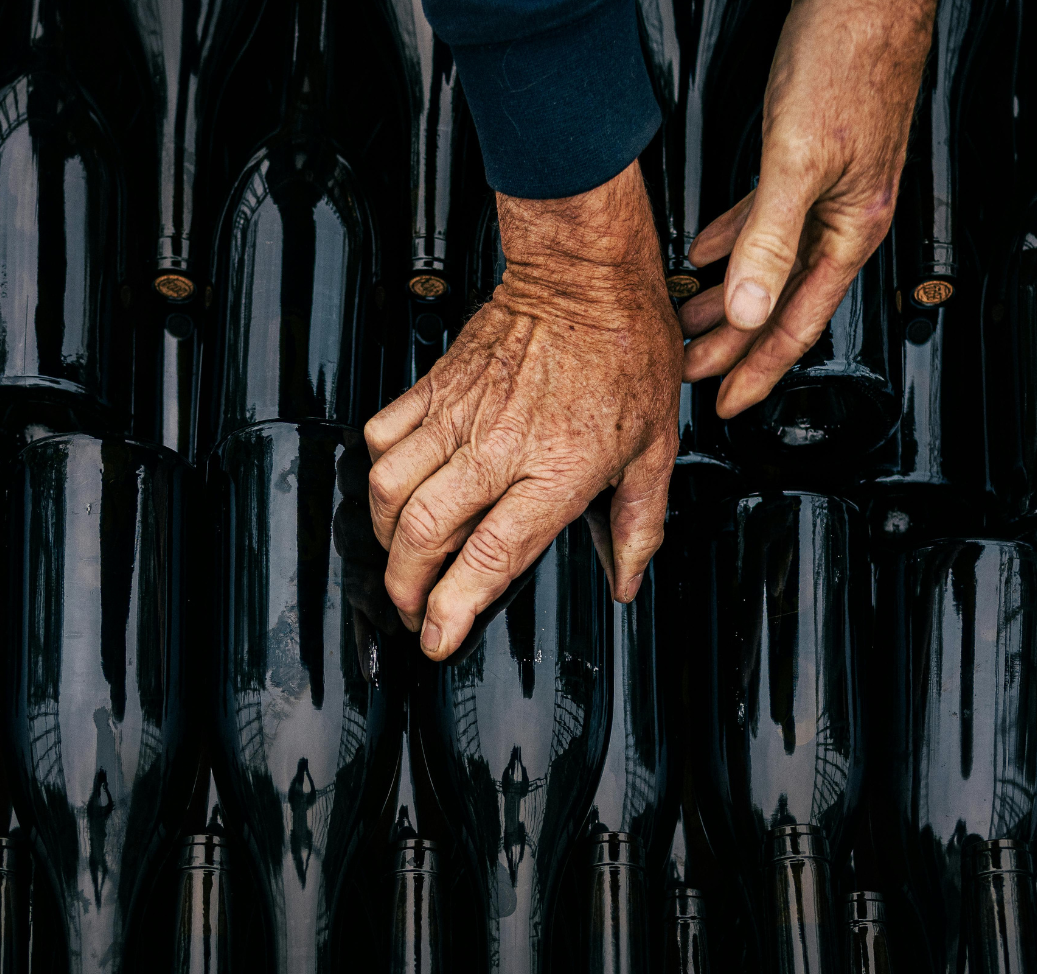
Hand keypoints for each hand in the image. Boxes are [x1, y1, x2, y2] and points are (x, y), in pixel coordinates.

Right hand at [364, 161, 680, 660]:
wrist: (586, 272)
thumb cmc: (626, 346)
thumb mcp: (656, 446)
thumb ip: (639, 522)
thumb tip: (625, 577)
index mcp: (556, 468)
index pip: (490, 556)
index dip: (453, 608)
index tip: (438, 638)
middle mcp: (498, 446)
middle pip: (422, 533)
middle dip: (404, 586)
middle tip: (412, 608)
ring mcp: (459, 414)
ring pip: (389, 488)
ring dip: (386, 535)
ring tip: (402, 555)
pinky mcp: (435, 385)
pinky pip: (383, 435)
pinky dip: (379, 469)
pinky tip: (397, 485)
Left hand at [680, 0, 933, 416]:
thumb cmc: (847, 62)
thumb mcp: (797, 160)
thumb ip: (770, 237)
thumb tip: (747, 307)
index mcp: (849, 229)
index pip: (796, 323)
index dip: (759, 369)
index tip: (727, 404)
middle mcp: (843, 216)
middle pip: (779, 302)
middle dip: (732, 343)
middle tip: (688, 373)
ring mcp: (828, 188)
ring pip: (769, 264)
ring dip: (725, 296)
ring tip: (685, 324)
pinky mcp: (809, 157)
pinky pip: (764, 220)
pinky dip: (732, 241)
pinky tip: (703, 249)